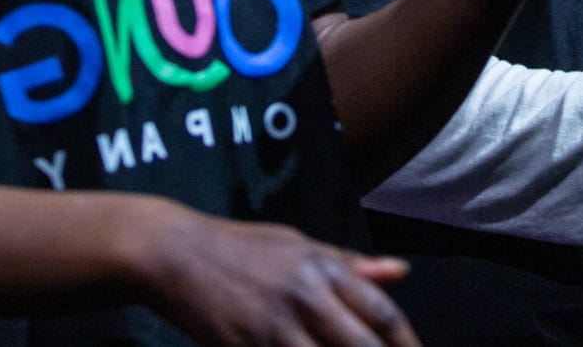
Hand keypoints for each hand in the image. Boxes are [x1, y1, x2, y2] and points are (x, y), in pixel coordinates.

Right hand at [136, 207, 418, 346]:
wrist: (176, 256)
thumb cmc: (243, 248)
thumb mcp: (299, 245)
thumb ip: (350, 265)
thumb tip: (401, 271)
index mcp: (322, 269)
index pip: (380, 312)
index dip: (406, 343)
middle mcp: (304, 298)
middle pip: (361, 346)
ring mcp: (272, 328)